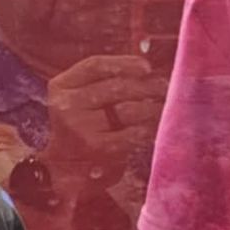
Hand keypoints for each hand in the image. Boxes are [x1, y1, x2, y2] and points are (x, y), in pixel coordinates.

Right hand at [39, 54, 168, 184]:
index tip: (147, 67)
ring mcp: (79, 126)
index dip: (124, 63)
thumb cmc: (87, 124)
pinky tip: (158, 128)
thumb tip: (145, 65)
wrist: (69, 166)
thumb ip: (106, 79)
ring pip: (128, 109)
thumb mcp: (84, 98)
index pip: (95, 65)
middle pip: (116, 87)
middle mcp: (66, 104)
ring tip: (165, 107)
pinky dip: (149, 129)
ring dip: (153, 108)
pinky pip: (133, 133)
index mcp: (62, 86)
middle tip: (166, 88)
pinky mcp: (96, 147)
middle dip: (147, 86)